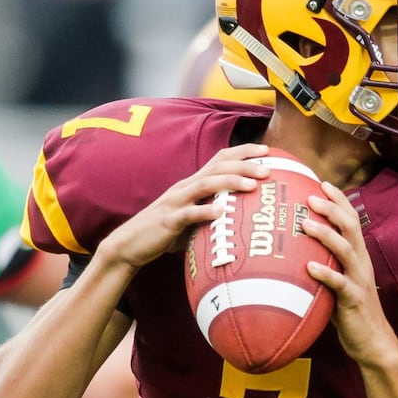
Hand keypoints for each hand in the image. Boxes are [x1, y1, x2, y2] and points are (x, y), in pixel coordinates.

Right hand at [96, 144, 272, 271]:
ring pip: (204, 185)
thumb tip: (241, 216)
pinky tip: (220, 213)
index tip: (267, 152)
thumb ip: (212, 212)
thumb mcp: (192, 219)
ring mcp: (175, 203)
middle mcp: (184, 188)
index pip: (219, 159)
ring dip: (229, 183)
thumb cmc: (164, 233)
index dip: (242, 152)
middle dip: (243, 165)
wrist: (129, 245)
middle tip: (268, 169)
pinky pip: (187, 215)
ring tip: (252, 186)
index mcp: (191, 184)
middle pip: (216, 167)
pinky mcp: (168, 221)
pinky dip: (204, 212)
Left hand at [302, 183, 397, 367]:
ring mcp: (358, 280)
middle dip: (332, 209)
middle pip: (350, 228)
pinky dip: (325, 274)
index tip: (322, 182)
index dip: (339, 200)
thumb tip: (294, 250)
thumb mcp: (337, 280)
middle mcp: (361, 262)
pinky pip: (340, 284)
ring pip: (346, 250)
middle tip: (310, 196)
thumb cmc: (350, 310)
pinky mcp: (353, 300)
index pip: (351, 220)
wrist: (372, 341)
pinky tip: (309, 268)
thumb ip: (324, 263)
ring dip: (326, 235)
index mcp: (358, 255)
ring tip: (305, 224)